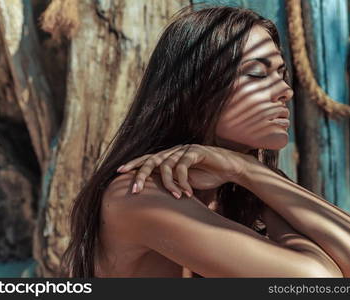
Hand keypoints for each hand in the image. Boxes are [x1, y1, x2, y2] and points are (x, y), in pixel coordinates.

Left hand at [116, 144, 253, 198]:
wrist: (230, 169)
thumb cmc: (207, 175)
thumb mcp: (185, 182)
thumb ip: (170, 183)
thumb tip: (154, 196)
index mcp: (169, 156)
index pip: (147, 159)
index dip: (134, 164)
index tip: (119, 172)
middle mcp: (174, 151)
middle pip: (151, 160)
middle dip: (140, 175)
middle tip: (134, 190)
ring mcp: (184, 150)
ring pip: (166, 165)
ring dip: (169, 184)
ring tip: (174, 196)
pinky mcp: (196, 151)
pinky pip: (183, 166)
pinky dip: (183, 181)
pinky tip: (187, 192)